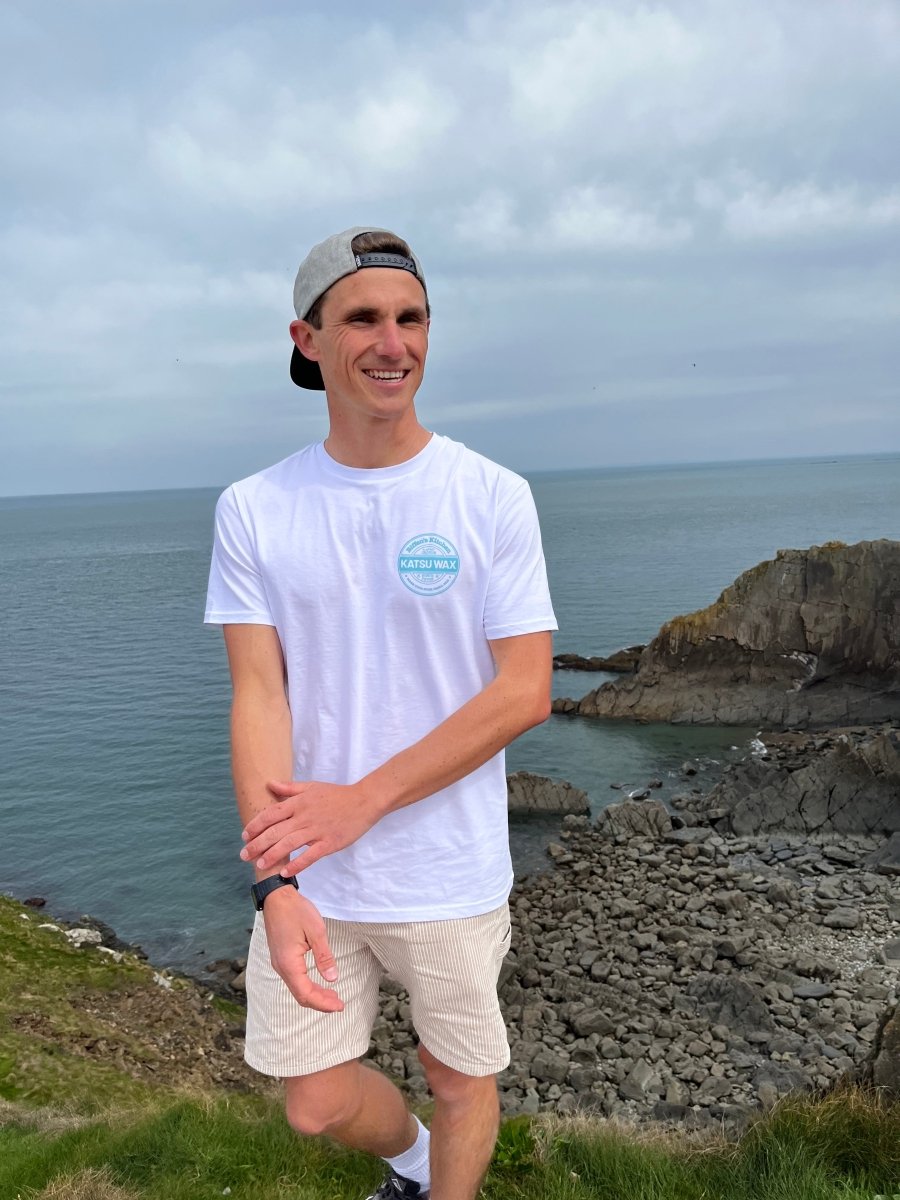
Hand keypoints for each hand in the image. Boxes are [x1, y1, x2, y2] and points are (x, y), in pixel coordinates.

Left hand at [240, 779, 378, 874]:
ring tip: (260, 864)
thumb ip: (289, 788)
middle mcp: (305, 816)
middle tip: (244, 855)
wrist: (364, 801)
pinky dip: (297, 865)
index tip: (244, 835)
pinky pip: (310, 856)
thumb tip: (269, 784)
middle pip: (276, 831)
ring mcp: (317, 830)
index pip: (272, 814)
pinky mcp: (330, 843)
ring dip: (272, 855)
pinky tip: (285, 872)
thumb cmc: (337, 795)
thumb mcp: (312, 787)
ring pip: (289, 844)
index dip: (256, 825)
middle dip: (257, 843)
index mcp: (300, 802)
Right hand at [262, 884, 343, 1012]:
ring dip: (314, 994)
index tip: (340, 1006)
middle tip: (339, 1004)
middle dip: (320, 1002)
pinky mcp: (280, 957)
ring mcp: (279, 962)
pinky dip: (306, 985)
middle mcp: (281, 967)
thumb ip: (324, 957)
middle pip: (300, 994)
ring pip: (296, 987)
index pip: (306, 993)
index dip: (323, 1003)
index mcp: (289, 963)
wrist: (276, 896)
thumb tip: (332, 979)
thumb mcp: (316, 931)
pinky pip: (293, 978)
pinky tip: (317, 982)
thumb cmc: (296, 910)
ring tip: (332, 996)